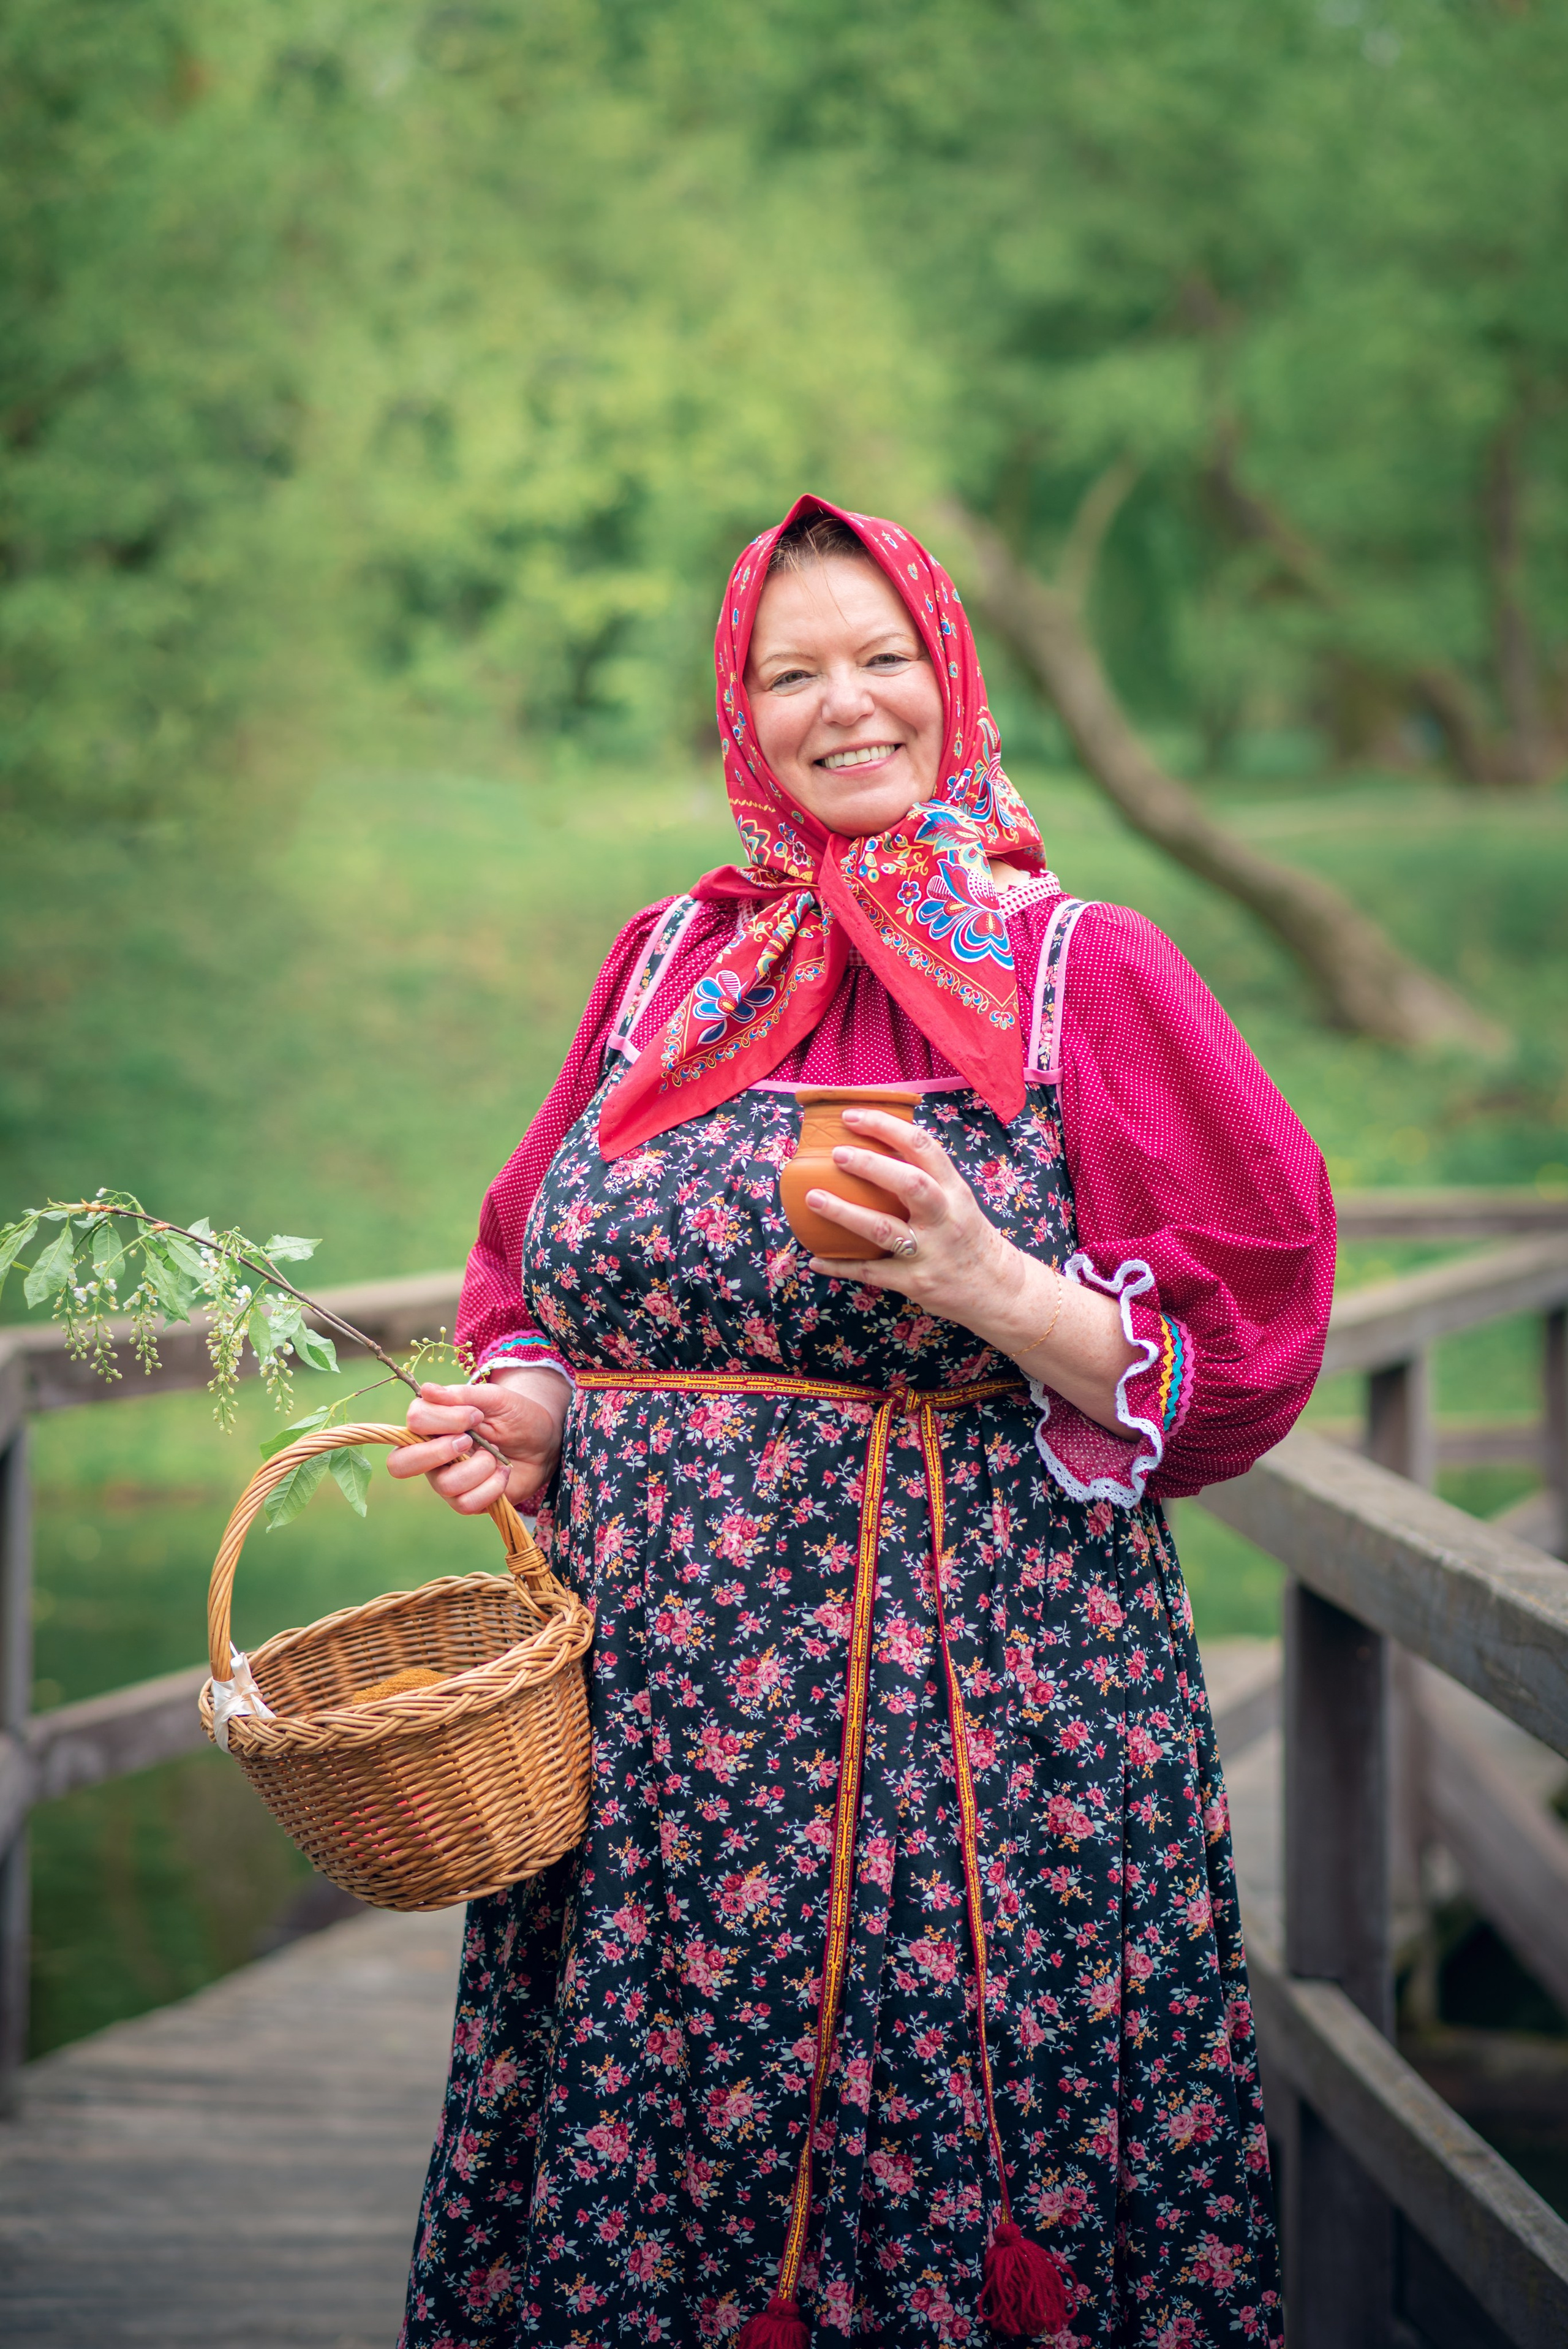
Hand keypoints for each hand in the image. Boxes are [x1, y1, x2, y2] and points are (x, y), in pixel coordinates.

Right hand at [387, 1367, 569, 1515]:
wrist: (543, 1443)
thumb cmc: (515, 1416)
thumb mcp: (495, 1398)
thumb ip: (462, 1395)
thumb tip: (426, 1390)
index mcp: (431, 1423)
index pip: (412, 1423)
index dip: (443, 1419)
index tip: (476, 1414)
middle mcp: (429, 1454)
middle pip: (400, 1464)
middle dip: (437, 1453)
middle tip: (469, 1442)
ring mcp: (445, 1479)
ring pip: (443, 1485)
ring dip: (479, 1468)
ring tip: (496, 1457)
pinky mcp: (464, 1501)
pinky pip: (466, 1504)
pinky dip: (492, 1488)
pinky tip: (502, 1473)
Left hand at [805, 1108, 1137, 1429]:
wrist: (998, 1289)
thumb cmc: (968, 1236)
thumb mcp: (959, 1198)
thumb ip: (928, 1175)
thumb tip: (878, 1143)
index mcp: (954, 1190)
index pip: (923, 1147)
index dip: (886, 1127)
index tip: (852, 1116)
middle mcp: (944, 1218)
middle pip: (909, 1184)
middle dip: (870, 1165)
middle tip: (837, 1153)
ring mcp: (930, 1252)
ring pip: (883, 1229)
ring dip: (845, 1213)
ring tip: (813, 1199)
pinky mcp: (915, 1282)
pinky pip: (871, 1272)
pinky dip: (841, 1266)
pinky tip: (817, 1259)